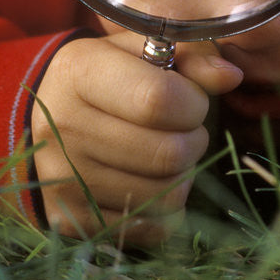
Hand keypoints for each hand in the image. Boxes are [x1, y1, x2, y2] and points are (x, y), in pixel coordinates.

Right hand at [31, 31, 242, 245]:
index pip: (159, 101)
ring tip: (168, 152)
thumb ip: (192, 57)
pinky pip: (152, 228)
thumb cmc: (110, 77)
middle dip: (194, 141)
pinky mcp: (71, 219)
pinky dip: (166, 206)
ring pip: (166, 195)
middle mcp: (62, 127)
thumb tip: (231, 76)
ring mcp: (62, 180)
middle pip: (167, 154)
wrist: (48, 117)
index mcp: (79, 74)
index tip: (191, 100)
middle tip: (184, 130)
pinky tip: (152, 179)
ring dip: (183, 174)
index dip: (193, 103)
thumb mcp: (144, 51)